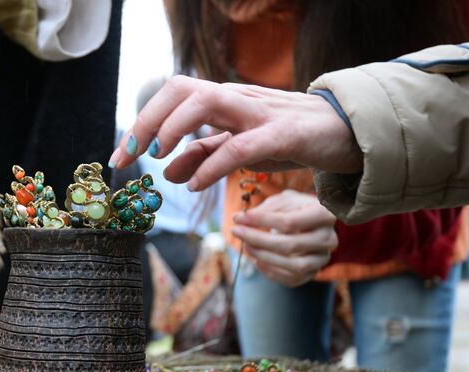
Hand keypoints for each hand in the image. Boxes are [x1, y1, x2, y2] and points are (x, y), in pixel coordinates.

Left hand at [108, 75, 362, 190]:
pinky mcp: (283, 134)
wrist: (348, 134)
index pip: (172, 96)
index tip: (120, 156)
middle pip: (181, 89)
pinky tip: (194, 185)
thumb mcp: (239, 148)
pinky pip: (241, 145)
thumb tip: (167, 173)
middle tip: (130, 156)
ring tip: (158, 158)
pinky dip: (212, 164)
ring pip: (206, 102)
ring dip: (173, 129)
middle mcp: (236, 99)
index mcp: (224, 100)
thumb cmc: (290, 138)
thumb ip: (203, 156)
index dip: (140, 123)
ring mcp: (260, 112)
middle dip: (146, 121)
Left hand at [232, 190, 337, 286]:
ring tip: (246, 246)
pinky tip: (257, 260)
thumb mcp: (283, 201)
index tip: (238, 218)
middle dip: (257, 239)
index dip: (261, 221)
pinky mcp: (314, 272)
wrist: (312, 224)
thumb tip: (239, 218)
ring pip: (293, 266)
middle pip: (290, 245)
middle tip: (236, 232)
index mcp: (324, 214)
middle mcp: (329, 238)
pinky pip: (292, 279)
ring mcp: (323, 258)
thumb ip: (265, 208)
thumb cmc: (295, 208)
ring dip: (264, 257)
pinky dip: (271, 272)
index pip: (289, 222)